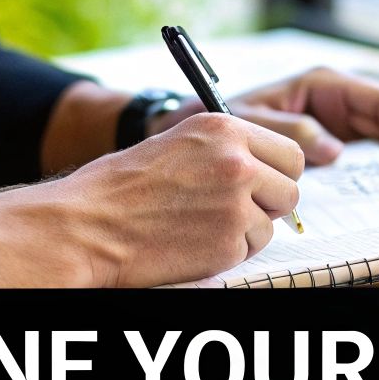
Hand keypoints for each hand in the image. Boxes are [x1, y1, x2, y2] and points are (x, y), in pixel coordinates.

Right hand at [0, 113, 303, 287]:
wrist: (87, 226)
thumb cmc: (121, 186)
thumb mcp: (176, 143)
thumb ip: (225, 149)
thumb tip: (264, 166)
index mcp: (224, 128)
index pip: (290, 151)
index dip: (276, 171)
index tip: (259, 182)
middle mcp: (238, 162)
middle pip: (291, 188)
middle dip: (270, 202)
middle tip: (234, 209)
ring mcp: (237, 204)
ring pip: (272, 222)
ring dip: (246, 229)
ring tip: (201, 224)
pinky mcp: (230, 243)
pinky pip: (250, 249)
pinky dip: (228, 251)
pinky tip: (193, 242)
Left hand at [155, 65, 378, 165]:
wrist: (198, 135)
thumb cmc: (222, 120)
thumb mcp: (251, 121)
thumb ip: (290, 130)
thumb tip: (334, 150)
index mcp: (323, 85)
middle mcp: (337, 104)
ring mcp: (336, 128)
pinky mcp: (330, 151)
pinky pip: (363, 162)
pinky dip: (376, 177)